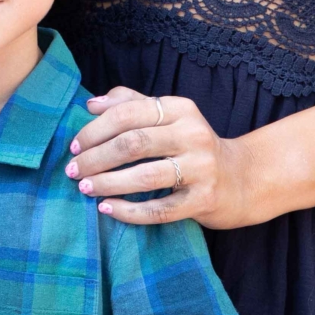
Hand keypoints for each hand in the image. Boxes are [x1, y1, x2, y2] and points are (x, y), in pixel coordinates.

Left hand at [64, 86, 257, 229]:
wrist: (241, 180)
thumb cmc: (192, 146)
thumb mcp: (169, 117)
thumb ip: (131, 103)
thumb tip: (90, 104)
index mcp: (181, 108)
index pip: (128, 113)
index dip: (95, 130)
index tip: (73, 145)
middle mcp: (193, 134)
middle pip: (134, 143)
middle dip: (96, 157)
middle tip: (72, 170)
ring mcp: (201, 168)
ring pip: (145, 176)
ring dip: (108, 183)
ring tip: (85, 189)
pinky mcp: (204, 200)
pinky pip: (160, 209)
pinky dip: (130, 211)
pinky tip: (107, 209)